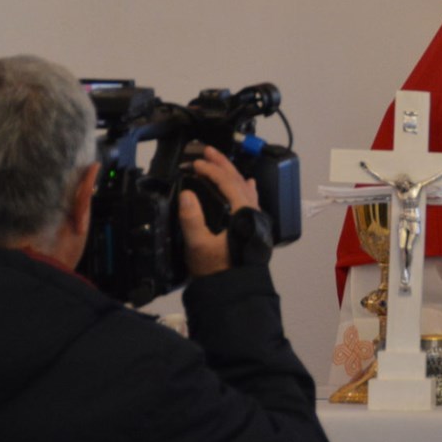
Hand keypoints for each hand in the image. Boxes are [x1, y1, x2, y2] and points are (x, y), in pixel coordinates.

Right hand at [178, 146, 259, 278]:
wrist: (233, 290)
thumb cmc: (217, 270)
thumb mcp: (198, 245)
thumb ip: (192, 219)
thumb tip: (187, 195)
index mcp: (242, 213)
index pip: (227, 182)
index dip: (211, 170)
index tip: (196, 163)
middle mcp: (251, 212)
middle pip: (238, 180)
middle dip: (222, 164)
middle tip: (208, 151)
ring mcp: (254, 219)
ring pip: (244, 188)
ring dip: (231, 173)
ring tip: (220, 162)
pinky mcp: (253, 227)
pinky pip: (251, 200)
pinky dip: (246, 188)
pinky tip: (248, 183)